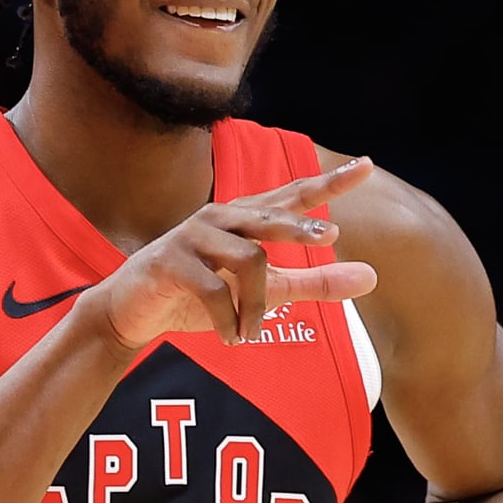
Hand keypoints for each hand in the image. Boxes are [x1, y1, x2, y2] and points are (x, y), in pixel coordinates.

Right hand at [83, 157, 378, 350]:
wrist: (130, 312)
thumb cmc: (197, 296)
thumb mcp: (264, 291)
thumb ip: (314, 283)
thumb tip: (371, 277)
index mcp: (244, 220)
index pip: (293, 195)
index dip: (330, 182)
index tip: (367, 165)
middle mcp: (221, 218)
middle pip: (271, 216)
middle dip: (299, 227)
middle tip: (330, 237)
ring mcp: (193, 236)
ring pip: (248, 260)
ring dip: (257, 307)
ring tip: (251, 334)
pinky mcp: (171, 260)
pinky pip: (215, 290)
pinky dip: (229, 320)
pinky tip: (230, 337)